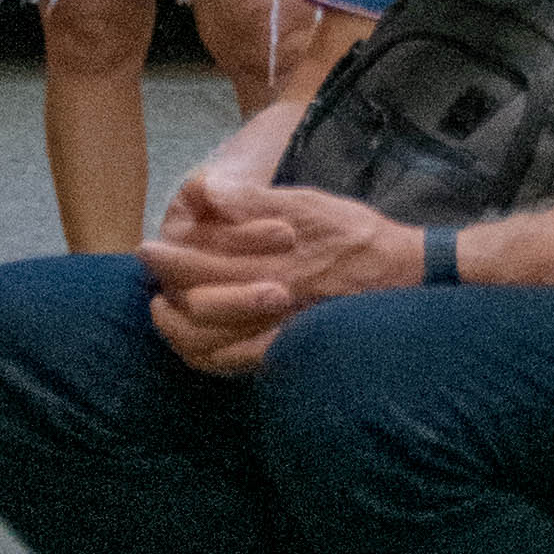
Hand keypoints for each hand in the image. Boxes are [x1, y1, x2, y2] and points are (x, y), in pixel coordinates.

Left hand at [141, 175, 420, 376]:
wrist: (405, 276)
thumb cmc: (357, 235)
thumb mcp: (310, 203)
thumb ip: (255, 198)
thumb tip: (205, 189)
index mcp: (270, 264)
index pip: (200, 265)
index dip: (168, 258)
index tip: (148, 247)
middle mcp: (268, 304)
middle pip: (196, 303)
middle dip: (164, 288)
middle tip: (149, 275)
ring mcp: (275, 332)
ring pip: (207, 342)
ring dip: (176, 327)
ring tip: (162, 310)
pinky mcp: (284, 351)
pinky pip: (232, 364)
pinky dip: (204, 356)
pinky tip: (194, 341)